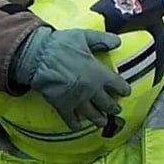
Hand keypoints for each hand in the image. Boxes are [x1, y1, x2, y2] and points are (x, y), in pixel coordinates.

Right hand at [11, 27, 131, 129]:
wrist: (37, 56)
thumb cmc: (61, 45)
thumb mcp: (86, 36)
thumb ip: (104, 40)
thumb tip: (118, 42)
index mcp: (100, 73)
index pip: (118, 85)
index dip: (124, 89)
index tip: (126, 92)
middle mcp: (92, 89)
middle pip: (107, 103)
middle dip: (113, 108)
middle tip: (117, 110)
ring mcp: (77, 99)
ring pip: (92, 114)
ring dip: (99, 119)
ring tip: (103, 122)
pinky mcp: (62, 105)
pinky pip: (70, 119)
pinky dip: (75, 124)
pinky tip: (78, 127)